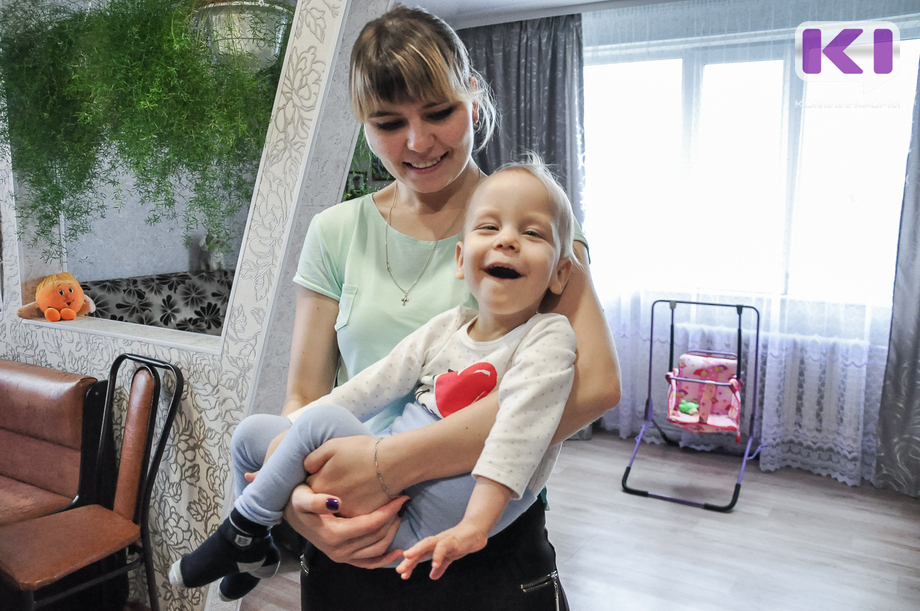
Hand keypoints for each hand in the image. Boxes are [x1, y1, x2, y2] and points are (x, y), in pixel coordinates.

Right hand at [283, 483, 408, 568]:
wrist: (292, 513)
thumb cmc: (299, 500)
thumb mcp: (301, 498)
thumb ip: (315, 500)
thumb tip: (336, 502)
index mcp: (333, 535)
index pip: (371, 524)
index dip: (389, 511)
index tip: (401, 497)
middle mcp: (339, 551)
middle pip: (377, 536)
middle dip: (393, 519)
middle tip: (402, 502)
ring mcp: (343, 557)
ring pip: (378, 549)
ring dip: (392, 533)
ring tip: (399, 515)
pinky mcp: (345, 559)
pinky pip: (370, 563)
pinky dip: (385, 559)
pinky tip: (398, 551)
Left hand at [304, 436, 394, 516]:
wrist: (392, 462)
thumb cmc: (361, 451)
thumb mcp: (331, 446)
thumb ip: (312, 460)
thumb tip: (307, 472)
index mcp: (319, 487)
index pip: (310, 486)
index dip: (320, 476)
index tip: (331, 470)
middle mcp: (329, 505)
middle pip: (323, 500)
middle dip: (330, 490)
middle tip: (345, 476)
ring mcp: (347, 513)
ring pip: (338, 509)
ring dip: (342, 500)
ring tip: (355, 484)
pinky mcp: (362, 517)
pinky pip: (354, 514)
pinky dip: (357, 506)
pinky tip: (365, 493)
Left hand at [396, 521, 488, 580]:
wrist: (476, 530)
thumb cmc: (461, 542)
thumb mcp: (450, 557)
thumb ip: (441, 565)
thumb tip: (432, 576)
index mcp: (433, 547)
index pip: (419, 555)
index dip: (410, 564)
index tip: (403, 575)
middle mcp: (436, 542)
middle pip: (419, 549)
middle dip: (409, 559)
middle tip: (399, 569)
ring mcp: (444, 539)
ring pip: (427, 543)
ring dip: (417, 550)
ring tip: (408, 557)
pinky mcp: (453, 540)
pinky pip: (443, 546)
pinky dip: (438, 554)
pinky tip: (434, 564)